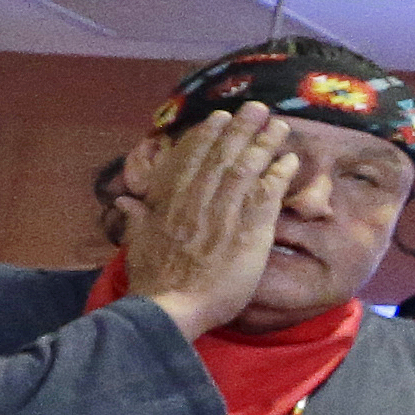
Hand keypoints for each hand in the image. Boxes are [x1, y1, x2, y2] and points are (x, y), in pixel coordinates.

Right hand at [125, 106, 298, 339]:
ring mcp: (223, 212)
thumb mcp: (137, 244)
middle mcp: (196, 199)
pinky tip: (291, 160)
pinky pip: (268, 194)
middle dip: (240, 128)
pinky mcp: (249, 230)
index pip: (188, 159)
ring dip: (264, 143)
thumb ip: (136, 218)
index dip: (206, 136)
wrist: (171, 307)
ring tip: (279, 125)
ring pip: (246, 167)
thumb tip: (123, 200)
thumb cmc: (154, 282)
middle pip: (221, 156)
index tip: (218, 119)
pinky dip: (280, 174)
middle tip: (256, 107)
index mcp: (168, 201)